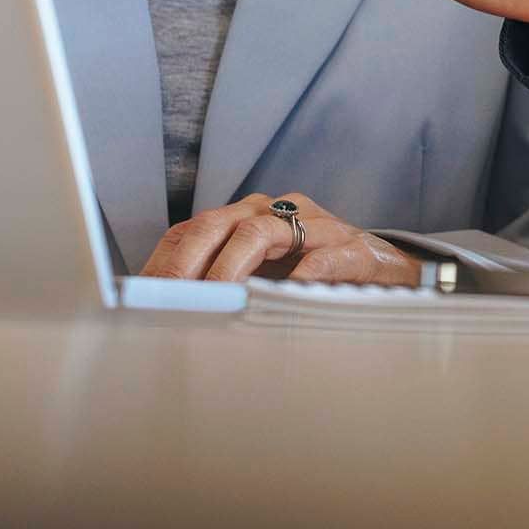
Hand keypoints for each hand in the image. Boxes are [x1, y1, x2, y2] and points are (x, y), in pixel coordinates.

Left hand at [137, 192, 422, 284]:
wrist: (386, 270)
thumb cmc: (313, 277)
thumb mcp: (262, 276)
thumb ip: (221, 285)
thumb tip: (164, 318)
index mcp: (246, 216)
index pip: (193, 229)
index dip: (166, 261)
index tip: (142, 297)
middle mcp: (274, 211)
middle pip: (217, 225)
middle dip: (188, 264)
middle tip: (170, 302)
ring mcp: (312, 225)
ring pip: (259, 233)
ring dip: (230, 270)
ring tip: (216, 302)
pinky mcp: (350, 247)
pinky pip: (321, 256)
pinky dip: (299, 275)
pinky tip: (282, 298)